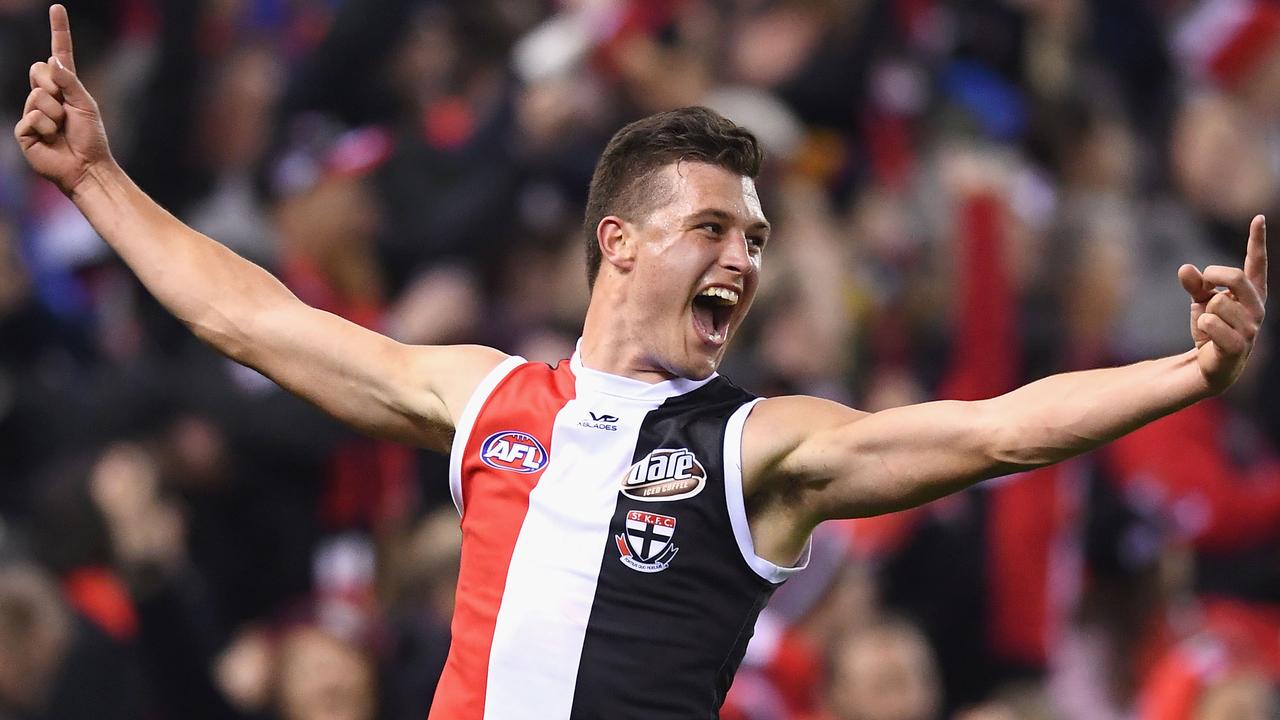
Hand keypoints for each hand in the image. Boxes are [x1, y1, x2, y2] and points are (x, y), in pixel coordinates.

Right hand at [13, 4, 110, 194]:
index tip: (57, 8)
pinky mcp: (24, 130)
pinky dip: (45, 127)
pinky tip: (52, 139)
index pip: (58, 54)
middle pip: (38, 69)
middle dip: (54, 86)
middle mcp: (45, 96)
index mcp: (64, 87)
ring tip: (62, 129)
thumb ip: (70, 81)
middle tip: (65, 108)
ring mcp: (32, 112)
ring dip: (54, 113)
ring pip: (37, 95)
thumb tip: (52, 60)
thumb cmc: (91, 138)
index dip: (58, 31)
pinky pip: (31, 117)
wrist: (88, 167)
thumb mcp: (85, 105)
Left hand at [1178, 214, 1267, 393]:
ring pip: (1217, 303)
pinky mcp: (1238, 346)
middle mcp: (1256, 309)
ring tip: (1210, 326)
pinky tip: (1207, 338)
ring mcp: (1250, 329)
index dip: (1257, 241)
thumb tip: (1185, 268)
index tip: (1257, 218)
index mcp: (1251, 294)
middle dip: (1213, 277)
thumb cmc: (1210, 329)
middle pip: (1235, 277)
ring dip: (1204, 313)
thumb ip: (1195, 284)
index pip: (1256, 264)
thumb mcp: (1200, 302)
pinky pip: (1211, 323)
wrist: (1208, 365)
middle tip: (1204, 287)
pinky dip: (1202, 326)